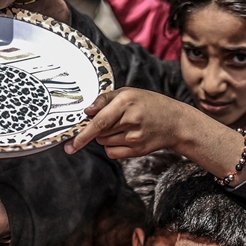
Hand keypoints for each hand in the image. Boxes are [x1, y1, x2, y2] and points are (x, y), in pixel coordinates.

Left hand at [64, 88, 192, 158]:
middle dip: (97, 128)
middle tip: (112, 120)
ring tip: (122, 127)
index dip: (83, 133)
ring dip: (105, 136)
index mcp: (126, 102)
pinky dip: (112, 146)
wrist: (175, 122)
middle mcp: (130, 121)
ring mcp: (134, 138)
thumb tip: (86, 112)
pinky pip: (112, 152)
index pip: (99, 121)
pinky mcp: (137, 151)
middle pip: (98, 132)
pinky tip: (125, 138)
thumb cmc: (149, 104)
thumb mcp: (128, 93)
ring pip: (103, 142)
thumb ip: (105, 100)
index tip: (70, 144)